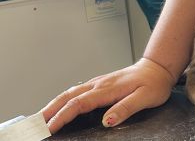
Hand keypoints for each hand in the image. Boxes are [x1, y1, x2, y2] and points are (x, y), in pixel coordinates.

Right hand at [42, 58, 175, 133]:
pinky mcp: (101, 83)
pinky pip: (77, 91)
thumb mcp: (145, 98)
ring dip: (54, 104)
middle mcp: (100, 84)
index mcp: (108, 89)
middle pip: (69, 96)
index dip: (62, 116)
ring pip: (71, 92)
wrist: (158, 68)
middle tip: (35, 124)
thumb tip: (107, 120)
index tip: (50, 128)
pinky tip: (60, 105)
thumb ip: (126, 108)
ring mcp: (99, 82)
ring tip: (40, 117)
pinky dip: (64, 99)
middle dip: (50, 110)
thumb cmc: (154, 84)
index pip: (79, 104)